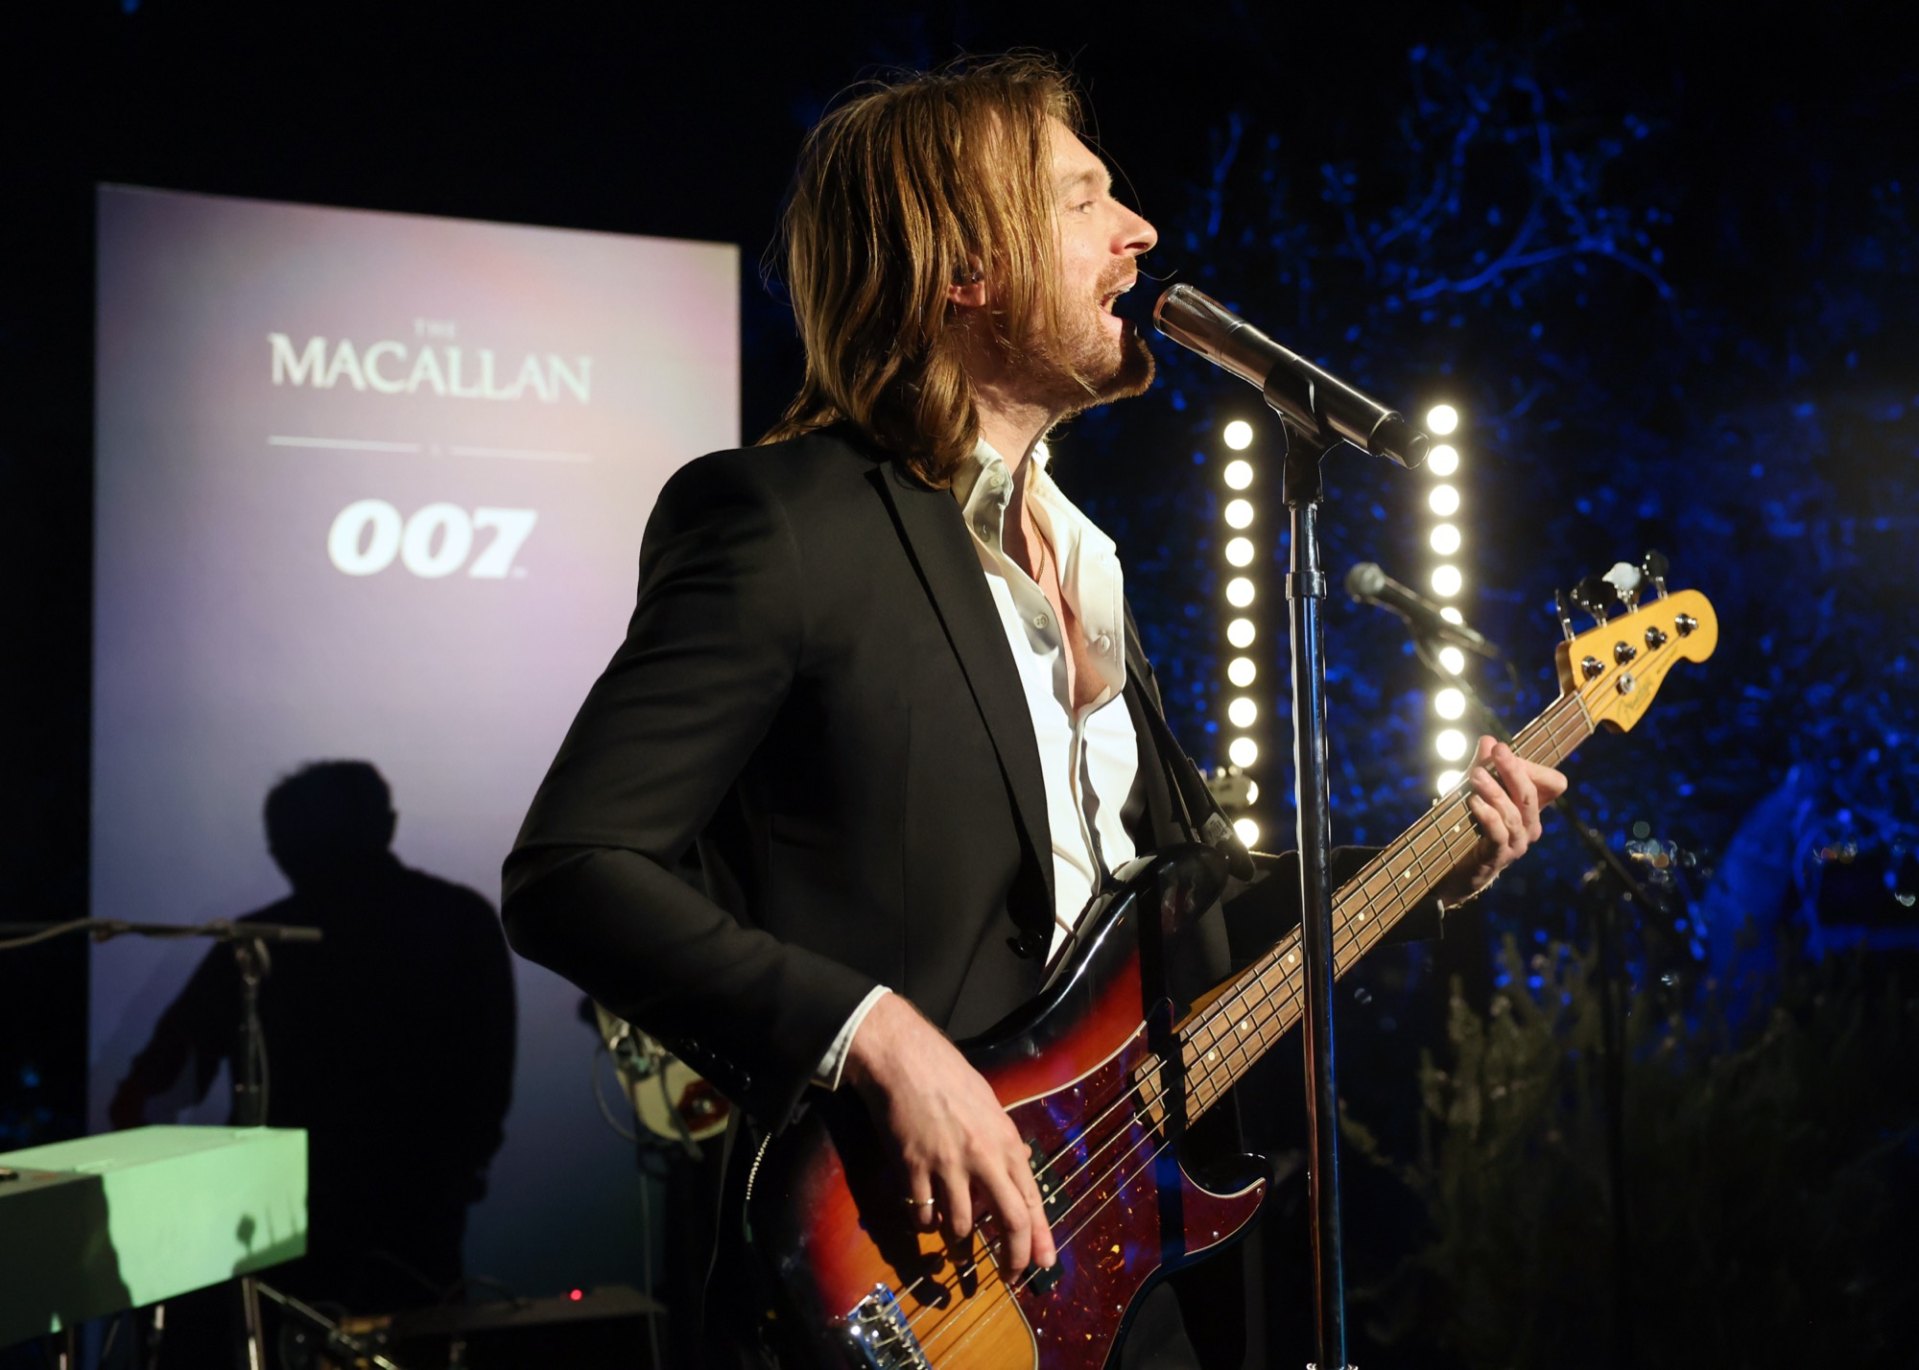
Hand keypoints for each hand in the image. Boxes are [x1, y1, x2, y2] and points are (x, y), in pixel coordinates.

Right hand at [842, 992, 1056, 1273]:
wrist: (905, 1059)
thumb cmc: (949, 1076)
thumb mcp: (990, 1105)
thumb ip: (1004, 1140)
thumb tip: (1020, 1162)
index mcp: (1005, 1141)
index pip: (1031, 1200)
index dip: (1039, 1238)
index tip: (1043, 1263)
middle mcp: (982, 1157)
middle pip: (1009, 1220)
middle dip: (1013, 1257)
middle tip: (1009, 1275)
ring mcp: (946, 1164)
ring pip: (961, 1225)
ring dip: (959, 1244)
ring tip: (957, 1249)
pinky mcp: (913, 1167)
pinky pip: (922, 1212)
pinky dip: (926, 1223)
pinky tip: (926, 1219)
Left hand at [1434, 737, 1568, 906]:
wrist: (1454, 869)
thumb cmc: (1469, 825)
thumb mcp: (1474, 791)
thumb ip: (1482, 766)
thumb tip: (1488, 740)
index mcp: (1532, 808)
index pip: (1554, 783)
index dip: (1533, 766)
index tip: (1503, 751)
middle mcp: (1530, 826)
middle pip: (1531, 794)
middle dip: (1514, 770)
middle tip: (1497, 751)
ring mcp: (1517, 843)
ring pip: (1513, 813)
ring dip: (1495, 791)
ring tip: (1475, 775)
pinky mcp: (1499, 857)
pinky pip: (1499, 834)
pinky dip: (1487, 815)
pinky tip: (1473, 802)